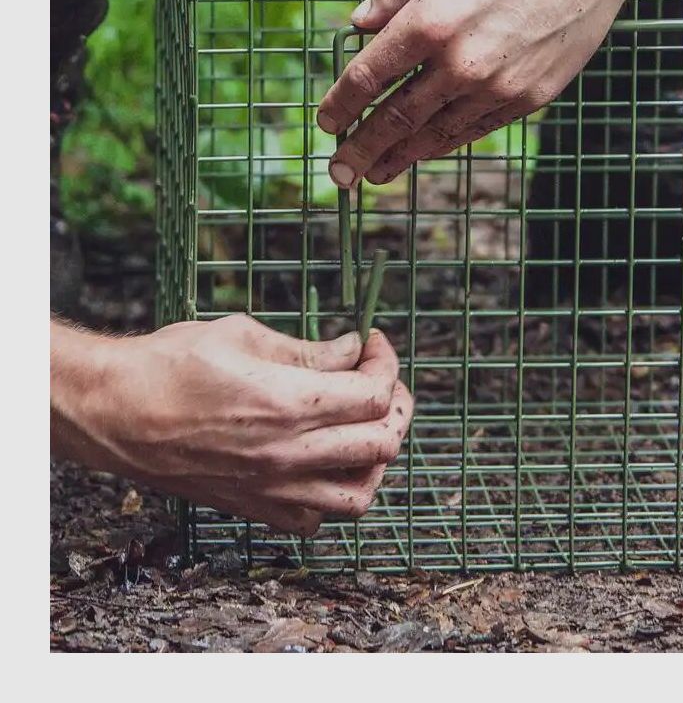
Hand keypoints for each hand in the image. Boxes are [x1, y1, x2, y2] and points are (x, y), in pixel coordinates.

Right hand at [51, 316, 413, 536]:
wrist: (115, 412)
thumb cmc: (172, 363)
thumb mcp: (245, 335)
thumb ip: (308, 349)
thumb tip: (352, 350)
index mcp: (289, 403)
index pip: (375, 393)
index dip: (386, 363)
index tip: (372, 344)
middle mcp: (288, 453)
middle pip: (382, 443)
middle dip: (395, 405)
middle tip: (380, 380)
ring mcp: (272, 488)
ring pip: (359, 495)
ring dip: (375, 458)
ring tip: (364, 427)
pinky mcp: (253, 508)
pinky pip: (316, 519)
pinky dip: (335, 493)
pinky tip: (325, 461)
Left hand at [318, 0, 682, 186]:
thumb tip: (361, 23)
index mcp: (431, 20)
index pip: (370, 76)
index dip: (342, 104)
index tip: (325, 123)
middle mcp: (462, 63)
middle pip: (397, 119)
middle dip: (361, 149)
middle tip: (338, 173)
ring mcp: (499, 86)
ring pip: (436, 134)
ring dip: (400, 157)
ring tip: (374, 173)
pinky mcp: (531, 96)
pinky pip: (476, 129)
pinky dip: (445, 143)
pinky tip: (426, 149)